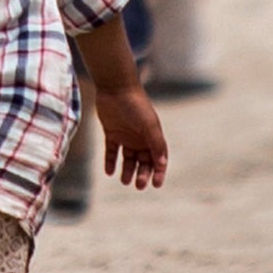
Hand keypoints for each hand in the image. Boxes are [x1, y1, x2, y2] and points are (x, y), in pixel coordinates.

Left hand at [90, 69, 169, 189]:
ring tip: (124, 180)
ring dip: (127, 171)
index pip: (158, 159)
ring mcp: (126, 136)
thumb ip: (156, 144)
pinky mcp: (111, 133)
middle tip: (138, 185)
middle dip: (142, 174)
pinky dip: (110, 162)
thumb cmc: (136, 105)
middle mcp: (140, 138)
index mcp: (152, 136)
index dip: (159, 172)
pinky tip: (109, 171)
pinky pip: (112, 152)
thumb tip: (162, 164)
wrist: (115, 87)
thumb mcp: (149, 125)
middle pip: (143, 162)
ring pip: (128, 159)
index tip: (156, 185)